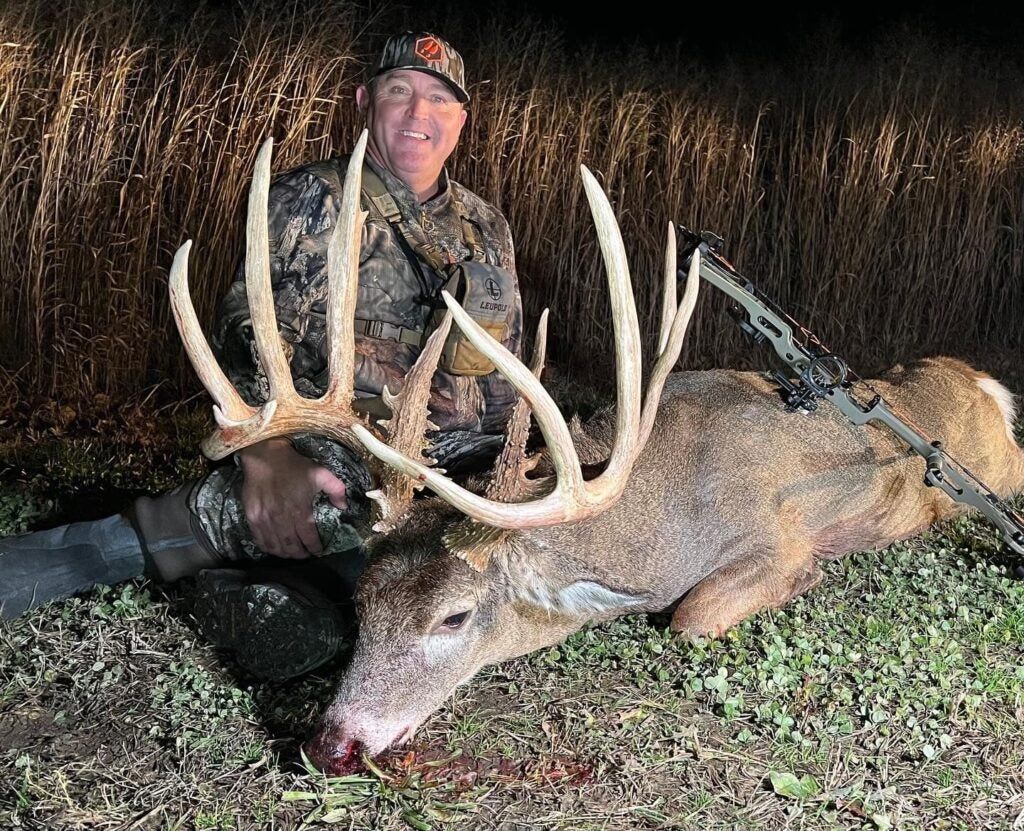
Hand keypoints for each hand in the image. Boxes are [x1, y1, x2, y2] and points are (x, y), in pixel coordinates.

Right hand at [237, 438, 347, 558]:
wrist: (265, 456)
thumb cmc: (294, 466)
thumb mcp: (321, 473)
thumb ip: (337, 490)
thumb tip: (343, 507)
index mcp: (299, 510)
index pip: (309, 538)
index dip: (315, 548)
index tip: (319, 551)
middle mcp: (281, 518)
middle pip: (292, 546)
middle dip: (301, 554)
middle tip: (306, 555)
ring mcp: (265, 519)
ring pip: (276, 546)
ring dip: (286, 554)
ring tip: (293, 554)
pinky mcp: (252, 517)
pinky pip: (260, 540)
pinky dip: (269, 548)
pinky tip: (275, 548)